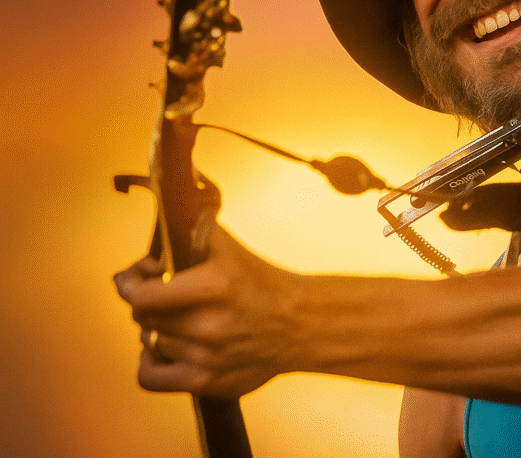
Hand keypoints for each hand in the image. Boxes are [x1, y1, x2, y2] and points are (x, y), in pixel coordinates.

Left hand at [114, 220, 303, 397]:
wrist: (303, 324)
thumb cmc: (265, 286)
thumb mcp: (231, 248)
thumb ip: (193, 229)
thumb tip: (162, 224)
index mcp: (214, 287)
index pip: (141, 296)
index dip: (132, 284)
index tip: (138, 279)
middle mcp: (210, 326)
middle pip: (143, 319)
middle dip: (149, 304)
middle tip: (163, 296)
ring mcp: (208, 358)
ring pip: (148, 344)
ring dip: (158, 331)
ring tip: (180, 321)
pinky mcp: (208, 383)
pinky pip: (150, 378)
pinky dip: (150, 363)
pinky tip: (167, 350)